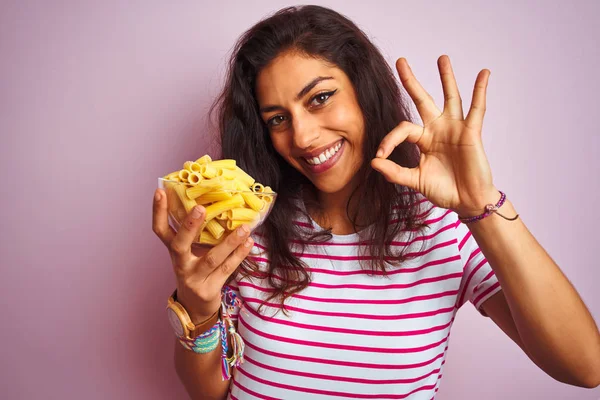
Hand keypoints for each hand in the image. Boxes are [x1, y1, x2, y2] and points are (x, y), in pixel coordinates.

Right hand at [152, 188, 253, 322]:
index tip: (160, 191)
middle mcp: (180, 264)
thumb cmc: (195, 269)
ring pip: (211, 259)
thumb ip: (196, 233)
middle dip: (189, 226)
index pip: (160, 230)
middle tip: (200, 208)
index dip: (158, 212)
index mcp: (173, 251)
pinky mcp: (209, 289)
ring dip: (229, 242)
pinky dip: (239, 255)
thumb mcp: (190, 252)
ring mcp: (194, 278)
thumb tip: (211, 200)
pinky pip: (227, 270)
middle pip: (179, 245)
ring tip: (244, 228)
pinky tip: (249, 242)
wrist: (195, 306)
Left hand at [371, 55, 498, 216]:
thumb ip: (395, 172)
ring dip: (446, 77)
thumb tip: (374, 162)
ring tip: (442, 57)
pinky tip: (483, 73)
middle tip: (400, 61)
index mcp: (423, 139)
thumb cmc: (444, 190)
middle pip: (422, 99)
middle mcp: (437, 129)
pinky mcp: (471, 132)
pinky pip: (477, 108)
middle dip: (411, 81)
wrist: (467, 201)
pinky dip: (480, 90)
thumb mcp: (415, 181)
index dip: (389, 140)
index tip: (380, 155)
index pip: (402, 129)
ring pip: (450, 97)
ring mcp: (455, 128)